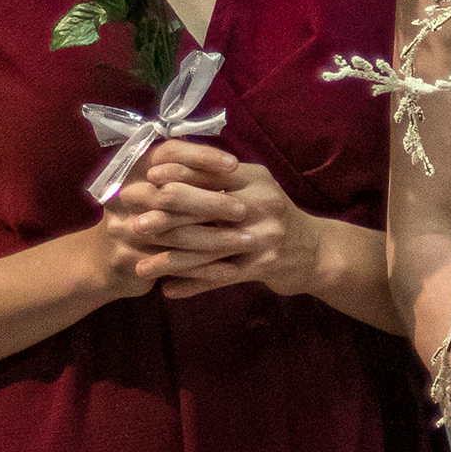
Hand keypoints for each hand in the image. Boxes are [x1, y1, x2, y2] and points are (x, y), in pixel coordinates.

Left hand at [109, 141, 325, 301]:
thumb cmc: (274, 216)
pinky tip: (167, 291)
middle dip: (165, 216)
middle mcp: (261, 204)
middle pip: (206, 207)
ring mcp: (263, 237)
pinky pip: (220, 277)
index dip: (176, 174)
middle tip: (134, 223)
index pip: (209, 171)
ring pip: (208, 248)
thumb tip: (169, 161)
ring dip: (171, 259)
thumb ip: (220, 177)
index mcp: (255, 179)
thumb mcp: (255, 188)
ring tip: (140, 266)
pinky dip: (193, 285)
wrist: (316, 252)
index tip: (146, 179)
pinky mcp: (264, 267)